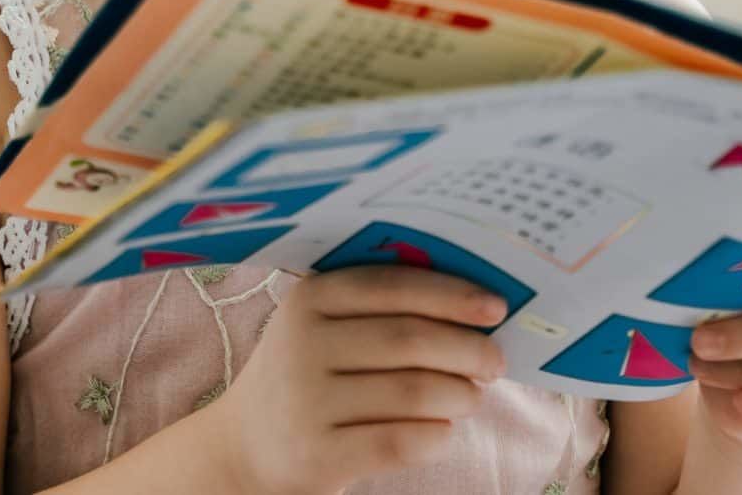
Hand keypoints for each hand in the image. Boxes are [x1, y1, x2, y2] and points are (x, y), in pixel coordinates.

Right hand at [203, 264, 508, 494]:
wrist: (244, 446)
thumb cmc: (306, 375)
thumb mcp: (322, 327)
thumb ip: (380, 308)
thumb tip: (472, 307)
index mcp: (311, 298)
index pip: (394, 287)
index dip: (451, 295)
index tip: (496, 307)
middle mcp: (304, 342)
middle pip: (408, 339)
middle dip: (466, 349)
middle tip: (496, 360)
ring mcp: (308, 400)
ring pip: (410, 392)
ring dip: (458, 394)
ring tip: (474, 396)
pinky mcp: (317, 453)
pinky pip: (397, 442)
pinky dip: (434, 436)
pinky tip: (444, 431)